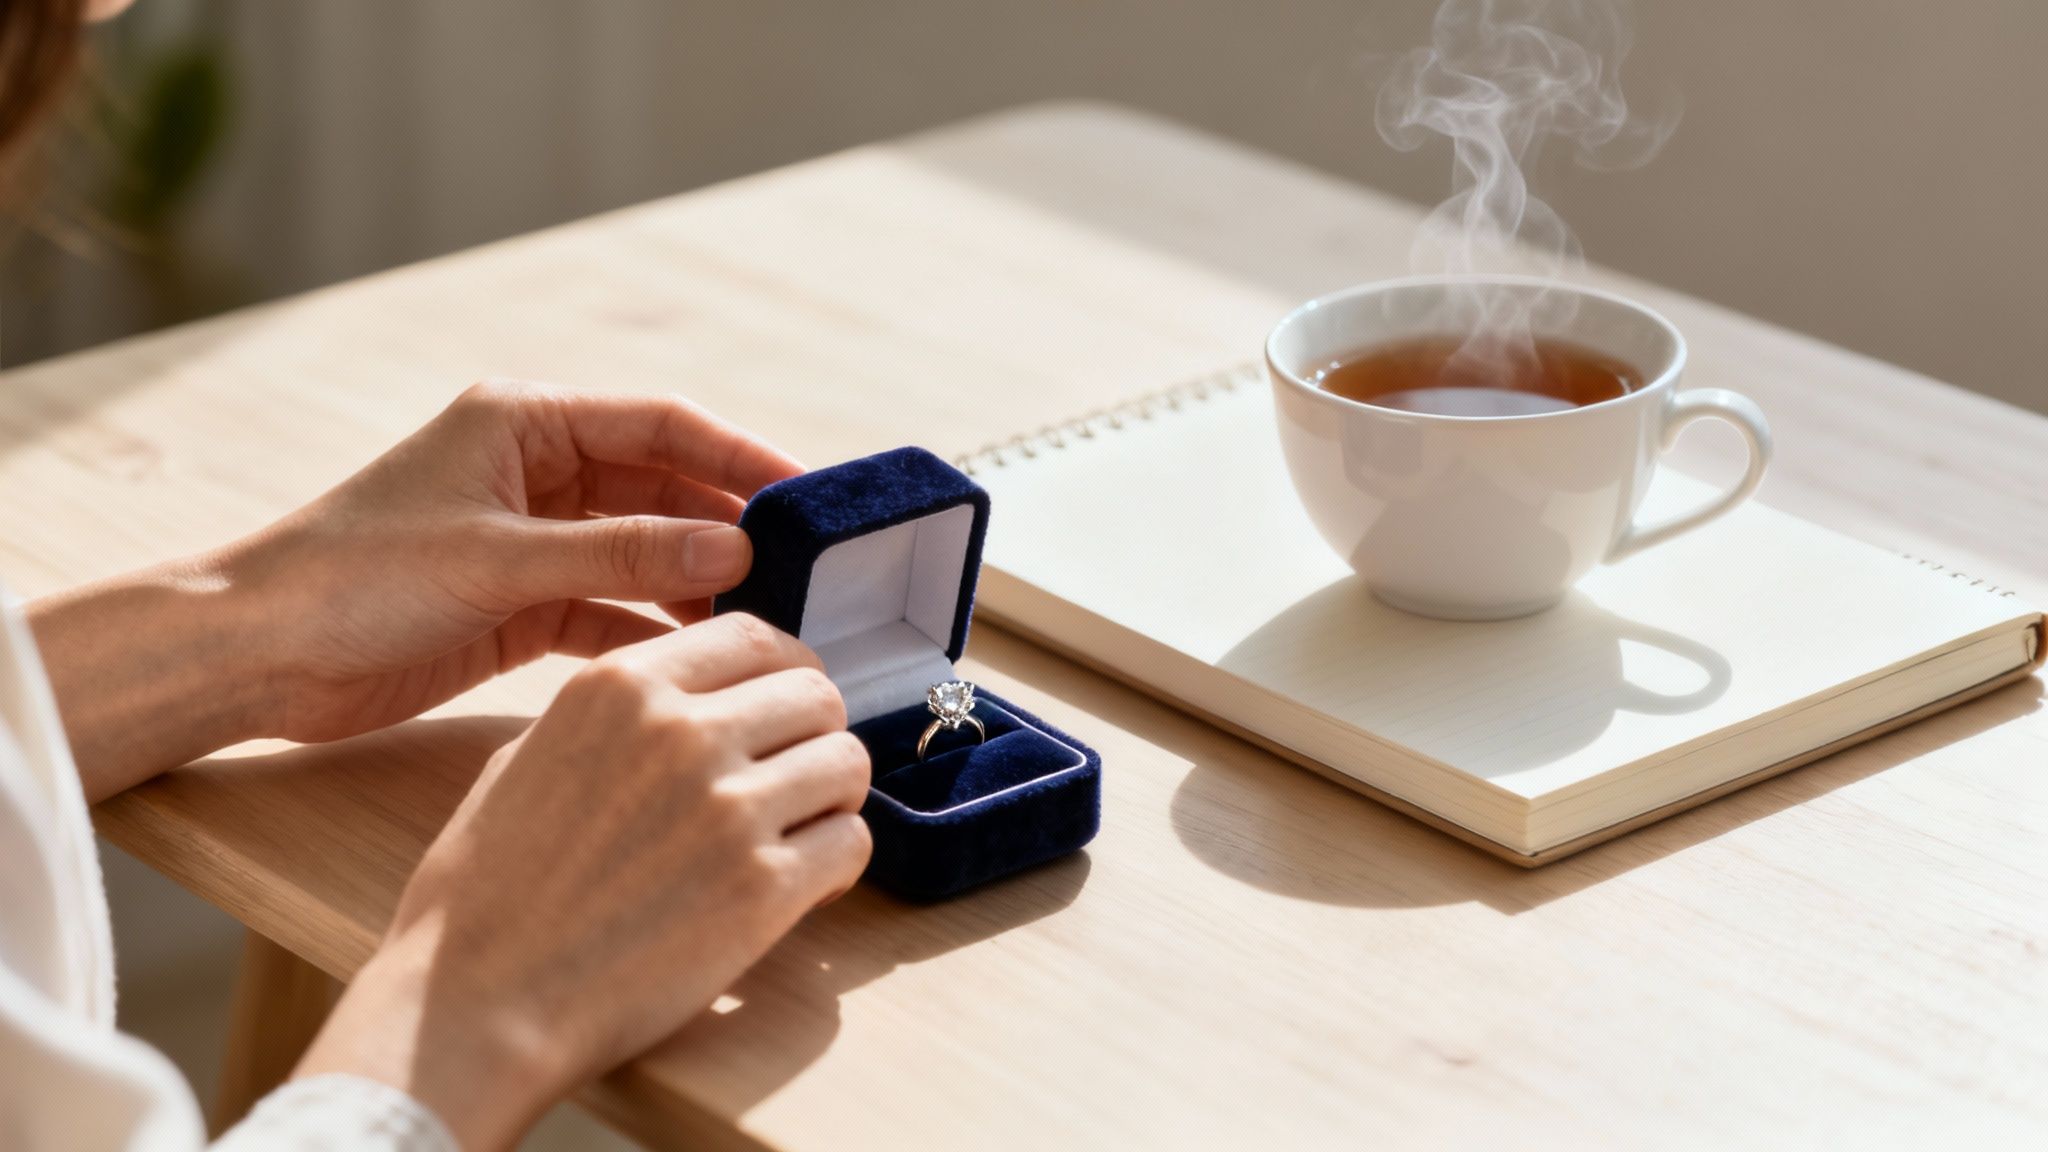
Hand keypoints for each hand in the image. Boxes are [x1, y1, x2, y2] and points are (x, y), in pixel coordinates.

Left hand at [235, 379, 803, 742]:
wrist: (255, 653)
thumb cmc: (355, 575)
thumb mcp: (498, 558)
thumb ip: (620, 555)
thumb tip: (734, 551)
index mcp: (528, 423)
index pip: (662, 425)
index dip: (739, 456)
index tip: (806, 495)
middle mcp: (538, 474)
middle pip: (662, 489)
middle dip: (728, 527)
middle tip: (803, 571)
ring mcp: (532, 541)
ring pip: (643, 554)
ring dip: (697, 585)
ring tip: (766, 622)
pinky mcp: (521, 605)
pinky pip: (610, 610)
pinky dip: (650, 631)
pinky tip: (698, 659)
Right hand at [296, 614, 873, 1150]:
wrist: (476, 1006)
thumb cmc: (485, 896)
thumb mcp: (527, 760)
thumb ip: (613, 718)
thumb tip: (685, 703)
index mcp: (619, 685)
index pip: (752, 635)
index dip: (785, 670)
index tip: (785, 708)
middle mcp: (681, 730)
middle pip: (815, 693)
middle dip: (816, 735)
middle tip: (799, 781)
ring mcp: (727, 807)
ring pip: (847, 761)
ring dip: (835, 798)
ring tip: (803, 835)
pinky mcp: (762, 887)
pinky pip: (852, 842)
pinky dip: (840, 864)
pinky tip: (806, 888)